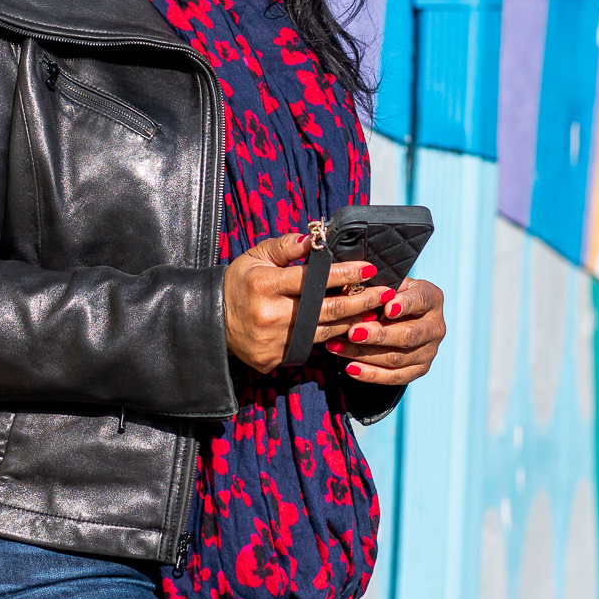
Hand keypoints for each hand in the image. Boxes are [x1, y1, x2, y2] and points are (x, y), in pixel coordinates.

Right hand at [223, 233, 390, 374]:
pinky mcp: (274, 359)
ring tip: (375, 310)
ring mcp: (274, 341)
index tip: (369, 268)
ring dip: (352, 321)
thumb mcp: (255, 257)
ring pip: (324, 331)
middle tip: (386, 292)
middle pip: (327, 308)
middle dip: (362, 300)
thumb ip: (284, 247)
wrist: (213, 322)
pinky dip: (329, 337)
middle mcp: (271, 314)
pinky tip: (347, 328)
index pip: (313, 278)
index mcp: (265, 284)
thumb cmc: (239, 283)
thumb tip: (313, 239)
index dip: (344, 273)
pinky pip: (309, 348)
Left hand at [323, 276, 445, 387]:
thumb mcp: (389, 284)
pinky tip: (350, 368)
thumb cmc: (389, 294)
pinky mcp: (419, 370)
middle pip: (409, 334)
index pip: (420, 300)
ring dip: (365, 353)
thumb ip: (380, 286)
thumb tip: (360, 288)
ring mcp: (429, 351)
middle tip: (354, 332)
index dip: (405, 304)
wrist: (401, 316)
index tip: (388, 307)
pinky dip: (371, 374)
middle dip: (379, 335)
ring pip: (397, 358)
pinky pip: (394, 377)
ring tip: (338, 347)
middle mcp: (435, 327)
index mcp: (432, 298)